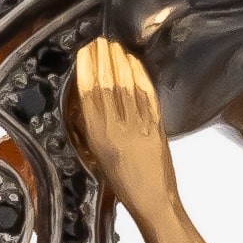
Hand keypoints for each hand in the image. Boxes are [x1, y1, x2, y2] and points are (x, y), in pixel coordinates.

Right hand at [73, 38, 175, 217]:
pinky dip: (140, 76)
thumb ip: (94, 128)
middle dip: (103, 59)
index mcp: (98, 137)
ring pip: (127, 86)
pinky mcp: (157, 126)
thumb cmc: (125, 183)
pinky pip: (147, 95)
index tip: (85, 53)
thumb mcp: (99, 155)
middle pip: (108, 84)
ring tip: (115, 47)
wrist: (154, 201)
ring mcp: (139, 126)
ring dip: (120, 62)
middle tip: (100, 42)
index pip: (89, 94)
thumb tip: (90, 101)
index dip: (87, 69)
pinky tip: (135, 64)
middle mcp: (117, 128)